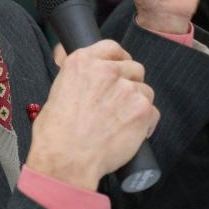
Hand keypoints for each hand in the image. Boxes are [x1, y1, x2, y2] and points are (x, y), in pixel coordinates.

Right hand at [25, 40, 158, 191]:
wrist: (66, 159)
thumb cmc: (55, 134)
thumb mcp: (57, 91)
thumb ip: (78, 77)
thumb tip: (86, 73)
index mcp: (83, 62)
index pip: (112, 48)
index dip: (118, 61)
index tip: (119, 71)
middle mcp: (107, 71)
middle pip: (134, 68)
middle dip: (130, 84)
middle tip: (119, 104)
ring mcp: (127, 89)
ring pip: (145, 91)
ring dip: (137, 105)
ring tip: (121, 123)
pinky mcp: (142, 110)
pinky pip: (153, 112)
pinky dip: (146, 124)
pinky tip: (130, 135)